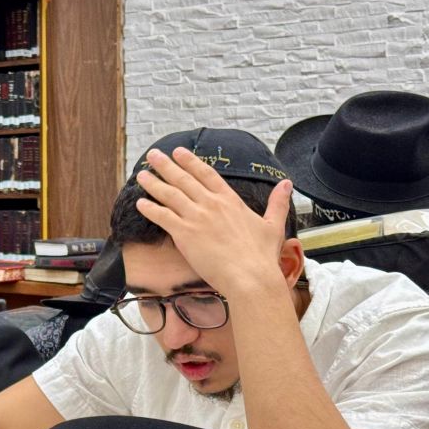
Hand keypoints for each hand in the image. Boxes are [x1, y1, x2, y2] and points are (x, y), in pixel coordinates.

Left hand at [135, 147, 293, 296]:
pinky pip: (163, 217)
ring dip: (154, 183)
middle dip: (166, 165)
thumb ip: (278, 202)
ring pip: (170, 194)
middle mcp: (211, 204)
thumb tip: (288, 184)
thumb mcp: (273, 224)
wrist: (250, 276)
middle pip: (184, 179)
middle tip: (152, 155)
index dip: (190, 161)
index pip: (206, 174)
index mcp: (230, 200)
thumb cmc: (261, 256)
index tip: (179, 152)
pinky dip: (150, 209)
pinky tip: (140, 203)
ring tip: (141, 175)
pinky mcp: (185, 234)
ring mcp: (196, 217)